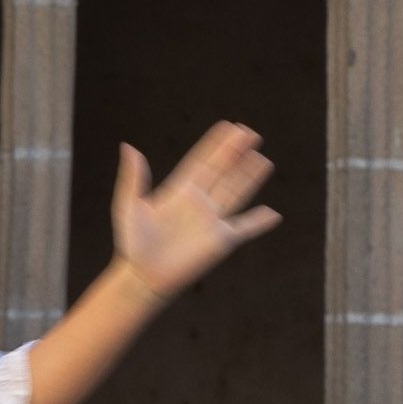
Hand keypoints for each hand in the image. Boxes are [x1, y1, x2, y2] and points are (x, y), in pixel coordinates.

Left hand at [109, 120, 282, 300]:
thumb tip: (129, 147)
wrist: (142, 276)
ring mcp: (212, 221)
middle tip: (252, 133)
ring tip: (263, 160)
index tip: (229, 127)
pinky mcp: (221, 241)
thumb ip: (132, 177)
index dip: (216, 145)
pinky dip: (259, 222)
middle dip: (237, 153)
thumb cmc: (133, 243)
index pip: (203, 162)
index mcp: (179, 191)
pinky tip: (273, 213)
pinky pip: (244, 229)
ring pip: (236, 193)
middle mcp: (199, 203)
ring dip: (250, 177)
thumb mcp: (129, 205)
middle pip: (224, 172)